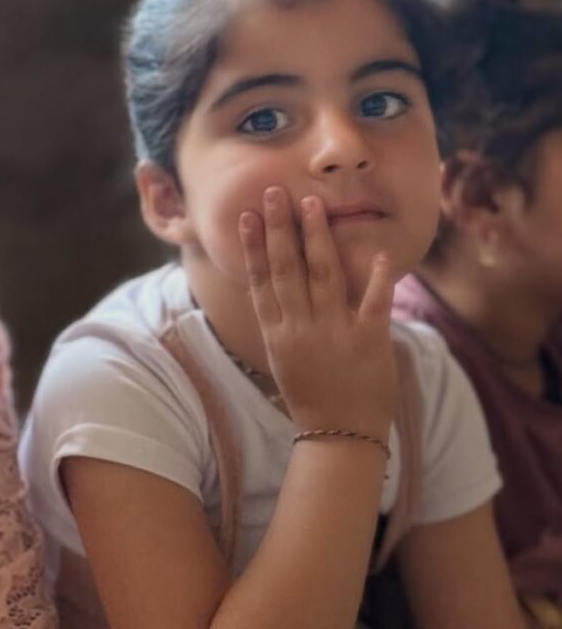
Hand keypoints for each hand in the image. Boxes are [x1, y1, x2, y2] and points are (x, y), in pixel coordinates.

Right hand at [239, 187, 395, 439]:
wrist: (340, 435)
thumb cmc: (311, 394)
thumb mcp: (284, 356)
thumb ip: (282, 319)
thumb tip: (271, 281)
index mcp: (279, 334)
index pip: (262, 282)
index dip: (254, 247)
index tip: (249, 216)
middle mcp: (302, 329)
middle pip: (287, 270)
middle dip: (280, 229)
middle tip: (275, 193)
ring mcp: (335, 334)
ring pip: (323, 276)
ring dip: (317, 238)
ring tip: (312, 206)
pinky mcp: (370, 342)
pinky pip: (374, 304)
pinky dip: (377, 278)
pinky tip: (379, 252)